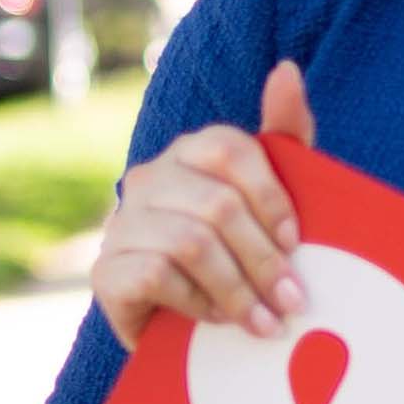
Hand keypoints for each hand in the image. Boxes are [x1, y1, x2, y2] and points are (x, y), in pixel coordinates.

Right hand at [92, 60, 318, 350]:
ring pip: (190, 243)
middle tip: (293, 302)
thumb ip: (285, 139)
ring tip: (265, 323)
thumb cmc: (238, 260)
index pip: (228, 148)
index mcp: (188, 154)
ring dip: (238, 290)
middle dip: (264, 259)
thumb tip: (287, 69)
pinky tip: (216, 321)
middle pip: (217, 205)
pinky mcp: (106, 273)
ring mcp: (122, 225)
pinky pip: (157, 276)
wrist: (185, 334)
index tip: (296, 244)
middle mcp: (149, 180)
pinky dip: (196, 303)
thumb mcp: (271, 203)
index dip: (270, 196)